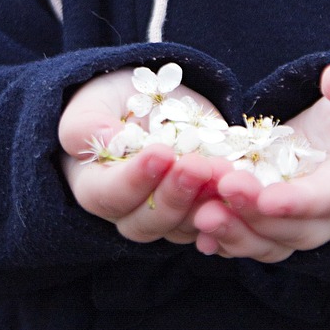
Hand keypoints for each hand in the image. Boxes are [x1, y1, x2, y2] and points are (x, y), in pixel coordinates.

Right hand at [58, 69, 227, 243]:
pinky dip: (229, 207)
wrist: (152, 101)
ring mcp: (167, 215)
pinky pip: (214, 221)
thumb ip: (87, 124)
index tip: (161, 153)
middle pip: (146, 223)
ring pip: (183, 227)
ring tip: (224, 173)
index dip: (133, 181)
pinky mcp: (199, 209)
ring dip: (205, 203)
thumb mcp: (93, 101)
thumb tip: (107, 140)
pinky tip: (242, 187)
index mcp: (94, 187)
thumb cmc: (113, 102)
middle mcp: (129, 211)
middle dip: (174, 196)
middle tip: (197, 166)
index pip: (108, 196)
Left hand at [192, 64, 329, 262]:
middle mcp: (328, 217)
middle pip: (291, 228)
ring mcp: (298, 225)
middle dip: (254, 213)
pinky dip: (222, 239)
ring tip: (200, 215)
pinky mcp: (272, 225)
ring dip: (233, 232)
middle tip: (222, 188)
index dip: (299, 202)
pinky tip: (195, 230)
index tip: (269, 198)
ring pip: (266, 242)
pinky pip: (248, 240)